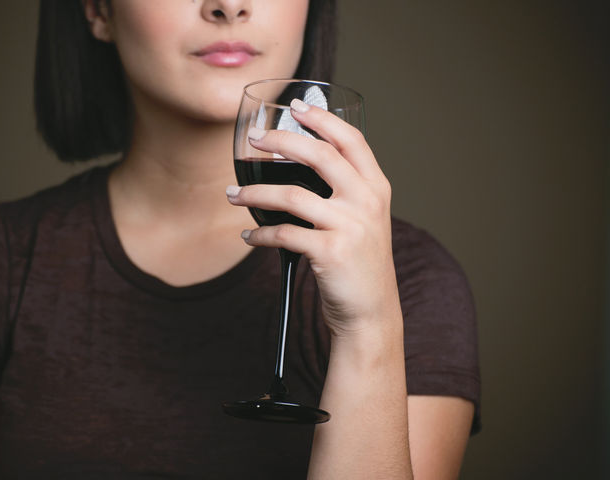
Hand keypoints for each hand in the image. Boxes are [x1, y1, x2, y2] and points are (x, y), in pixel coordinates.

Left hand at [226, 99, 400, 335]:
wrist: (371, 310)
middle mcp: (367, 202)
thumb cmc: (360, 262)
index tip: (296, 107)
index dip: (322, 119)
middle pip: (319, 155)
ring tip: (234, 195)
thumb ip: (347, 190)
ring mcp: (350, 227)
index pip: (351, 140)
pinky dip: (259, 235)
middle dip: (281, 140)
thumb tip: (302, 160)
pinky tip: (248, 237)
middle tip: (255, 140)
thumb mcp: (366, 219)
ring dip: (255, 194)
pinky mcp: (330, 253)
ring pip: (291, 195)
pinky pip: (283, 234)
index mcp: (376, 187)